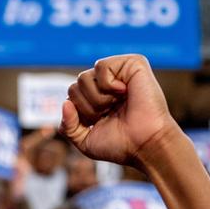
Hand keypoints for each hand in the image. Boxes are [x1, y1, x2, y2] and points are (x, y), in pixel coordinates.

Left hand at [60, 54, 175, 166]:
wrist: (144, 144)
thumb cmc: (121, 145)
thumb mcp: (85, 141)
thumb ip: (68, 126)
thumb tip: (65, 103)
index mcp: (98, 99)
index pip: (72, 96)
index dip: (80, 113)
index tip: (99, 123)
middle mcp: (108, 84)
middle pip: (75, 86)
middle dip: (87, 107)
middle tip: (109, 114)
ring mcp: (119, 73)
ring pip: (84, 77)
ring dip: (97, 99)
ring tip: (116, 104)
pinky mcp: (132, 63)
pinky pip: (101, 66)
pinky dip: (107, 84)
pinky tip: (123, 92)